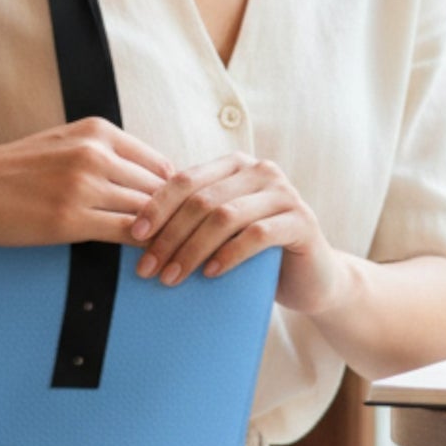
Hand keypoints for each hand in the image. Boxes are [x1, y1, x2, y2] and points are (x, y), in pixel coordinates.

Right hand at [0, 119, 172, 244]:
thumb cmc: (10, 170)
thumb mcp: (62, 144)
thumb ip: (103, 154)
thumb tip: (144, 178)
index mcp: (98, 132)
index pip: (159, 164)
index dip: (177, 194)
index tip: (185, 216)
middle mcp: (96, 153)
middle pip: (159, 189)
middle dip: (178, 218)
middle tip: (194, 241)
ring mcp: (84, 186)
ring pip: (147, 211)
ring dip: (166, 236)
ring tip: (179, 255)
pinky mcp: (71, 219)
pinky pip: (126, 233)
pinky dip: (145, 248)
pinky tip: (151, 260)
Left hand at [129, 152, 350, 316]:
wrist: (312, 279)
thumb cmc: (256, 257)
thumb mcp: (220, 233)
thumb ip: (191, 221)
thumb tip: (133, 231)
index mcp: (234, 166)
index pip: (185, 180)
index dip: (156, 207)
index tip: (134, 236)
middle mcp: (260, 171)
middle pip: (202, 200)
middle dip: (169, 235)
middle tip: (147, 268)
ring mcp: (284, 194)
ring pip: (225, 216)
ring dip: (192, 249)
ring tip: (171, 277)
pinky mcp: (302, 221)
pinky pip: (258, 235)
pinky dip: (229, 255)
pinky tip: (210, 274)